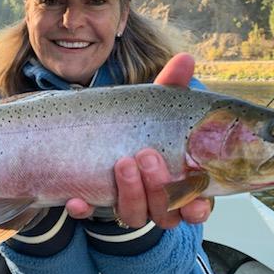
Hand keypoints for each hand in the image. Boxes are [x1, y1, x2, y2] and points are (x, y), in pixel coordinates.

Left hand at [65, 53, 212, 227]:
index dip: (197, 208)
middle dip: (158, 186)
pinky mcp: (95, 203)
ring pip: (134, 214)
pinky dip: (83, 209)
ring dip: (130, 192)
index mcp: (179, 182)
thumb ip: (170, 87)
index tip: (193, 201)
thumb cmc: (141, 126)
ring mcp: (126, 204)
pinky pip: (89, 214)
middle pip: (165, 210)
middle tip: (146, 155)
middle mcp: (155, 200)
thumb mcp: (155, 107)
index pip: (195, 206)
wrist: (98, 140)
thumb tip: (184, 59)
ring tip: (122, 162)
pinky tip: (76, 199)